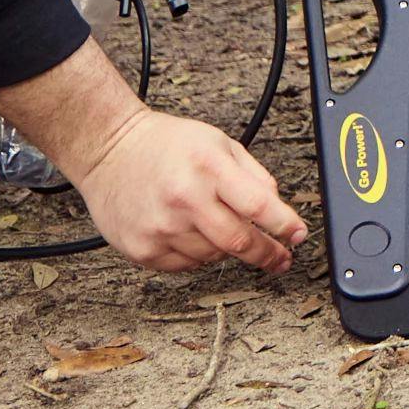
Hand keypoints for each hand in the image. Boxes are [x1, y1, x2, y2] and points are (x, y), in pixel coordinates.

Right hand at [70, 108, 308, 276]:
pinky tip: (191, 234)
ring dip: (228, 250)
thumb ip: (253, 175)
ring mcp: (162, 228)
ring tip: (219, 227)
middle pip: (239, 243)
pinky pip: (187, 266)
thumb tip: (277, 209)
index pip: (259, 206)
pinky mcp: (143, 250)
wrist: (109, 151)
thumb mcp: (218, 143)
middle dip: (268, 254)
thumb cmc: (166, 145)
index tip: (299, 235)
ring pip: (214, 257)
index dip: (285, 226)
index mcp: (209, 168)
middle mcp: (185, 200)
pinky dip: (199, 256)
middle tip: (281, 258)